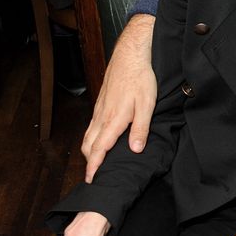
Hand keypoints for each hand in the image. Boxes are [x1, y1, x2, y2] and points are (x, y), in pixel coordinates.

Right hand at [84, 15, 156, 181]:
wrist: (130, 56)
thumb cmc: (140, 79)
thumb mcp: (147, 105)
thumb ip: (140, 129)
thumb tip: (135, 150)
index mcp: (113, 120)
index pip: (99, 149)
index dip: (94, 166)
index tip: (91, 180)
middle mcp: (102, 117)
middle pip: (89, 145)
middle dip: (89, 162)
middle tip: (94, 175)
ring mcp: (99, 109)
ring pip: (88, 135)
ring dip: (89, 150)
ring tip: (95, 162)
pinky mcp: (100, 103)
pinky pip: (91, 125)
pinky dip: (91, 138)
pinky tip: (99, 139)